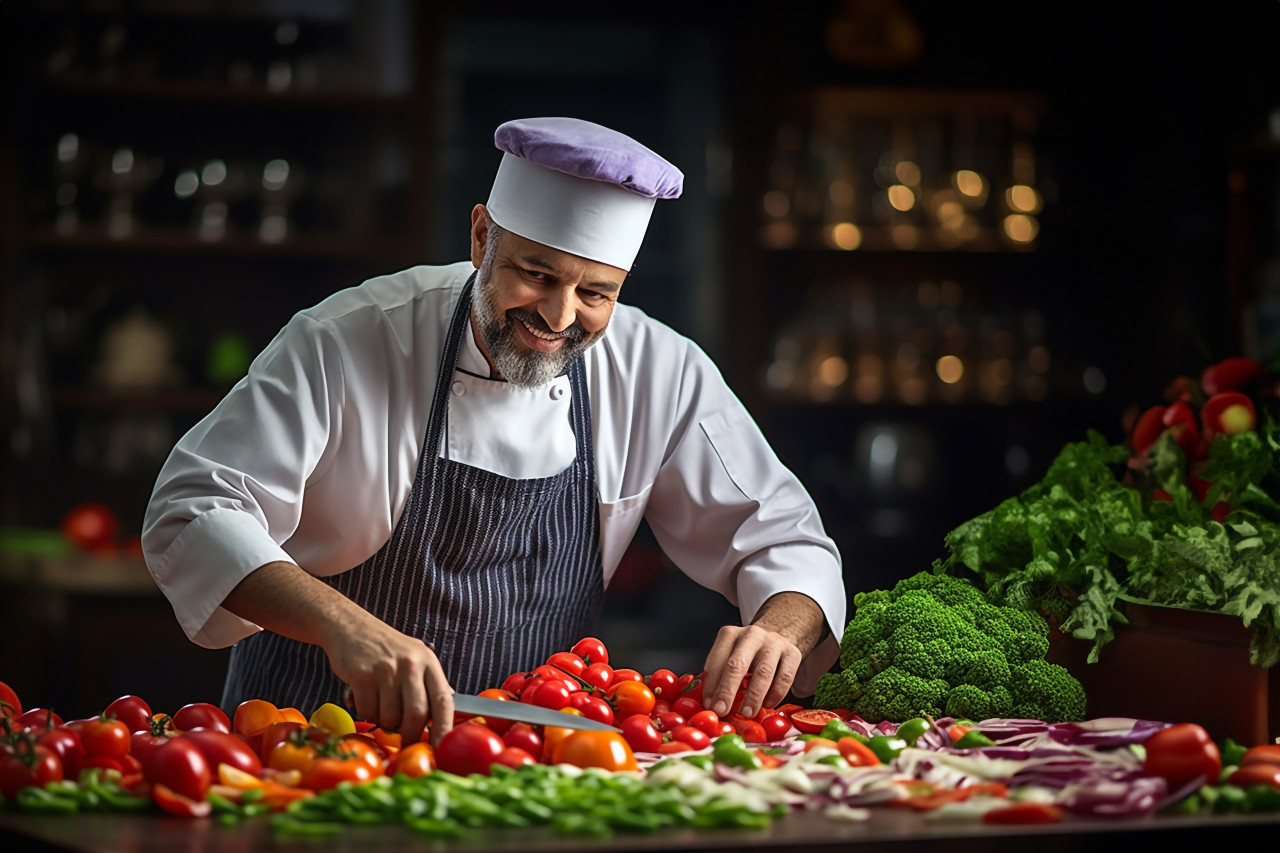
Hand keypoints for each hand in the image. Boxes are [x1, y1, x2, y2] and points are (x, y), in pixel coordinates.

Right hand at [321, 613, 453, 746]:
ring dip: (384, 722)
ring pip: (390, 718)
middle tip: (404, 741)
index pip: (444, 700)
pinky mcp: (362, 675)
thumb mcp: (415, 659)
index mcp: (429, 663)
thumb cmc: (386, 649)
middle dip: (409, 735)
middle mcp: (411, 664)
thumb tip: (448, 713)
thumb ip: (430, 685)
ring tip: (380, 704)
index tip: (441, 748)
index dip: (444, 728)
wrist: (351, 627)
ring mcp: (386, 670)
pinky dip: (366, 713)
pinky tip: (365, 697)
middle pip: (416, 715)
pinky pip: (368, 711)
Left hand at [699, 625, 800, 719]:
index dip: (712, 683)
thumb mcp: (729, 656)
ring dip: (753, 696)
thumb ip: (720, 675)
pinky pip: (785, 676)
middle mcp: (752, 635)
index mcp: (730, 634)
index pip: (718, 659)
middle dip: (727, 690)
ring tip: (746, 713)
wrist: (776, 638)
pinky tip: (768, 705)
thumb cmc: (747, 654)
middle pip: (738, 664)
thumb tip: (710, 703)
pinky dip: (776, 694)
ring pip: (763, 671)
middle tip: (722, 710)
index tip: (709, 704)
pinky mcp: (792, 652)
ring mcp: (774, 642)